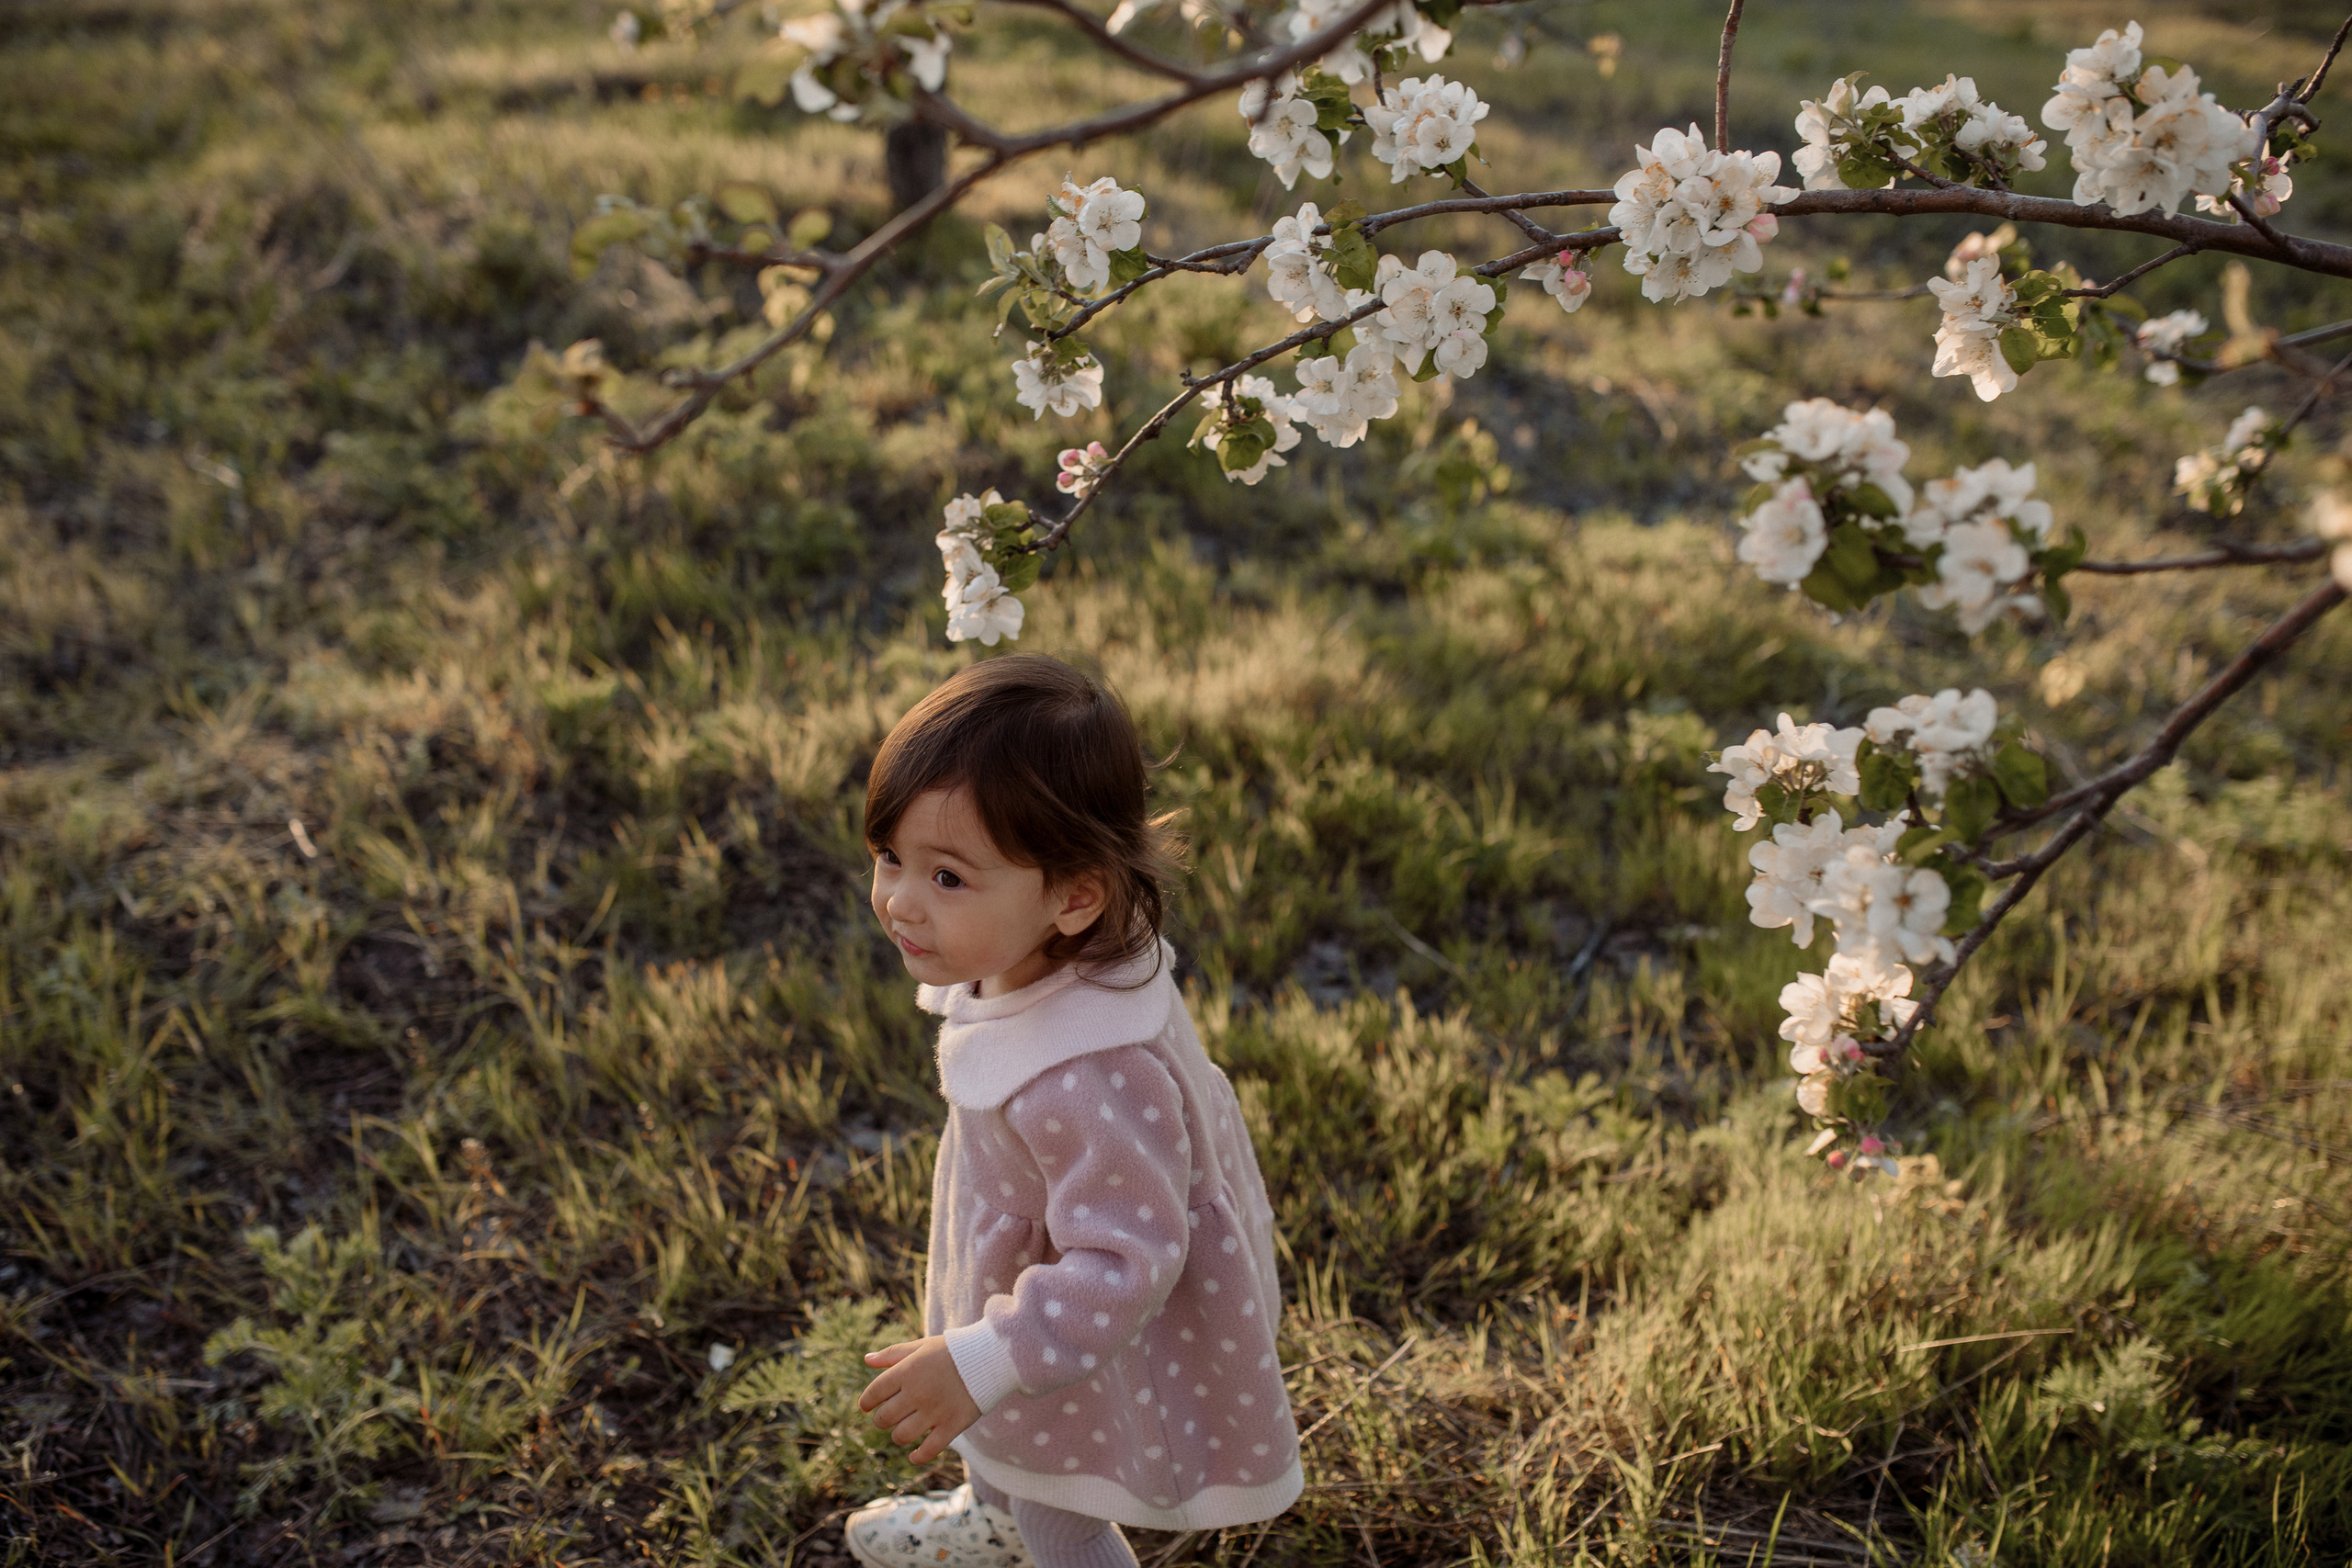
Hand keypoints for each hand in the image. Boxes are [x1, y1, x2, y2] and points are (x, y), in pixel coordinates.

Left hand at [858, 1335, 980, 1463]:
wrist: (990, 1357)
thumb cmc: (951, 1351)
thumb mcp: (920, 1346)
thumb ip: (892, 1354)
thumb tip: (867, 1359)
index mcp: (907, 1371)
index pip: (874, 1393)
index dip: (866, 1402)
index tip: (867, 1406)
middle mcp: (917, 1393)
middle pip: (884, 1418)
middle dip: (882, 1419)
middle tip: (888, 1417)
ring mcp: (935, 1411)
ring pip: (902, 1436)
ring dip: (898, 1436)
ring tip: (903, 1430)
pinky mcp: (952, 1425)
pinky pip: (929, 1450)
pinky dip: (918, 1457)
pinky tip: (914, 1455)